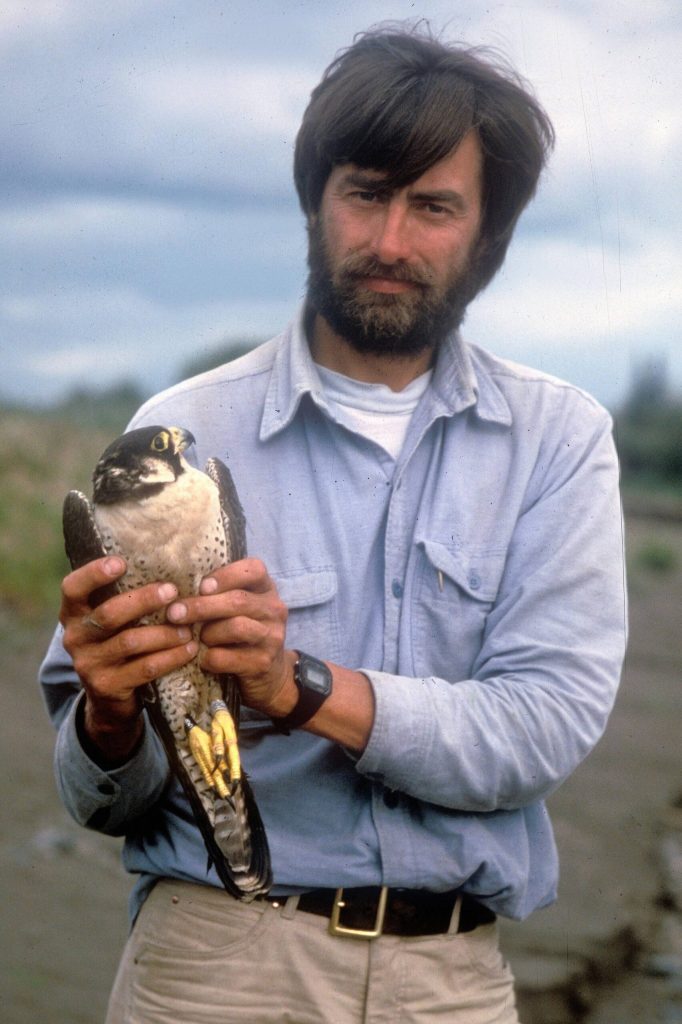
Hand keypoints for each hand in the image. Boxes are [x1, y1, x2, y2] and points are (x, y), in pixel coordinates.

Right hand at [60, 556, 198, 758]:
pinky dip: (171, 657)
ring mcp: (89, 664)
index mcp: (74, 614)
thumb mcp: (112, 621)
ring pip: (131, 642)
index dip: (94, 573)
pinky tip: (189, 649)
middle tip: (173, 591)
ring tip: (189, 627)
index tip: (121, 562)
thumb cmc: (118, 642)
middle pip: (108, 614)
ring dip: (165, 632)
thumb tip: (167, 563)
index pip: (73, 588)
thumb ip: (122, 596)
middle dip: (143, 600)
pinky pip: (145, 668)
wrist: (108, 698)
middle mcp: (75, 637)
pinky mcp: (107, 686)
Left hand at [166, 558, 295, 716]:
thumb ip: (220, 594)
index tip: (202, 586)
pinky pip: (227, 657)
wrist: (269, 676)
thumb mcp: (239, 608)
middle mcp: (274, 610)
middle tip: (174, 613)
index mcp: (267, 589)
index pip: (254, 569)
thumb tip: (175, 589)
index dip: (226, 575)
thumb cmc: (243, 633)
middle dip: (201, 606)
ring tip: (197, 639)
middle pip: (238, 600)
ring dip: (208, 633)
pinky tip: (203, 659)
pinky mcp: (262, 663)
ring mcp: (272, 637)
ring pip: (235, 627)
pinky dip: (208, 658)